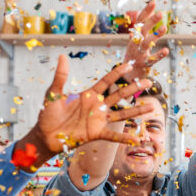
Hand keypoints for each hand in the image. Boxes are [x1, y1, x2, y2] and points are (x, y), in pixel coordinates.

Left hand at [32, 58, 157, 153]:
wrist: (45, 135)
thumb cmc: (48, 114)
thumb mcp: (53, 94)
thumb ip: (60, 77)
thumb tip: (63, 56)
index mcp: (88, 95)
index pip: (107, 81)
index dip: (117, 73)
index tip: (129, 64)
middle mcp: (97, 107)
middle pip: (119, 95)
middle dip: (134, 88)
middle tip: (148, 82)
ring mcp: (98, 120)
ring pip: (122, 114)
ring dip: (136, 111)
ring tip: (150, 107)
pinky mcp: (96, 134)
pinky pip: (113, 135)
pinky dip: (125, 137)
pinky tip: (137, 138)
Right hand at [122, 0, 169, 81]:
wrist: (128, 74)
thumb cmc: (135, 53)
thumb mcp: (137, 39)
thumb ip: (144, 26)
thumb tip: (149, 9)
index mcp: (134, 35)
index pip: (140, 21)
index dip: (146, 12)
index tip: (153, 2)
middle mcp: (135, 43)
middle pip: (142, 30)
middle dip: (151, 21)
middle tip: (161, 13)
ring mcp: (139, 54)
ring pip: (146, 43)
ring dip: (155, 36)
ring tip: (165, 28)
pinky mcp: (144, 64)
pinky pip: (152, 59)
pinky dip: (158, 55)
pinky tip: (166, 50)